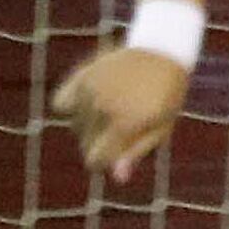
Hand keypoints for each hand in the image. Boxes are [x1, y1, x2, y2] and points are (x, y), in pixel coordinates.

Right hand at [51, 45, 193, 181]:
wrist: (164, 50)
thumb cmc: (167, 94)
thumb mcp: (161, 126)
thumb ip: (136, 152)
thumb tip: (118, 178)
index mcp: (126, 123)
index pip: (95, 159)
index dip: (103, 161)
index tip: (114, 154)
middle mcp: (105, 107)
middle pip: (85, 143)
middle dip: (99, 143)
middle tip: (122, 127)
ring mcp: (92, 90)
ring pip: (74, 125)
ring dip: (87, 126)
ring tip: (113, 110)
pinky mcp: (82, 76)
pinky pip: (61, 103)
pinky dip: (70, 107)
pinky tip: (89, 102)